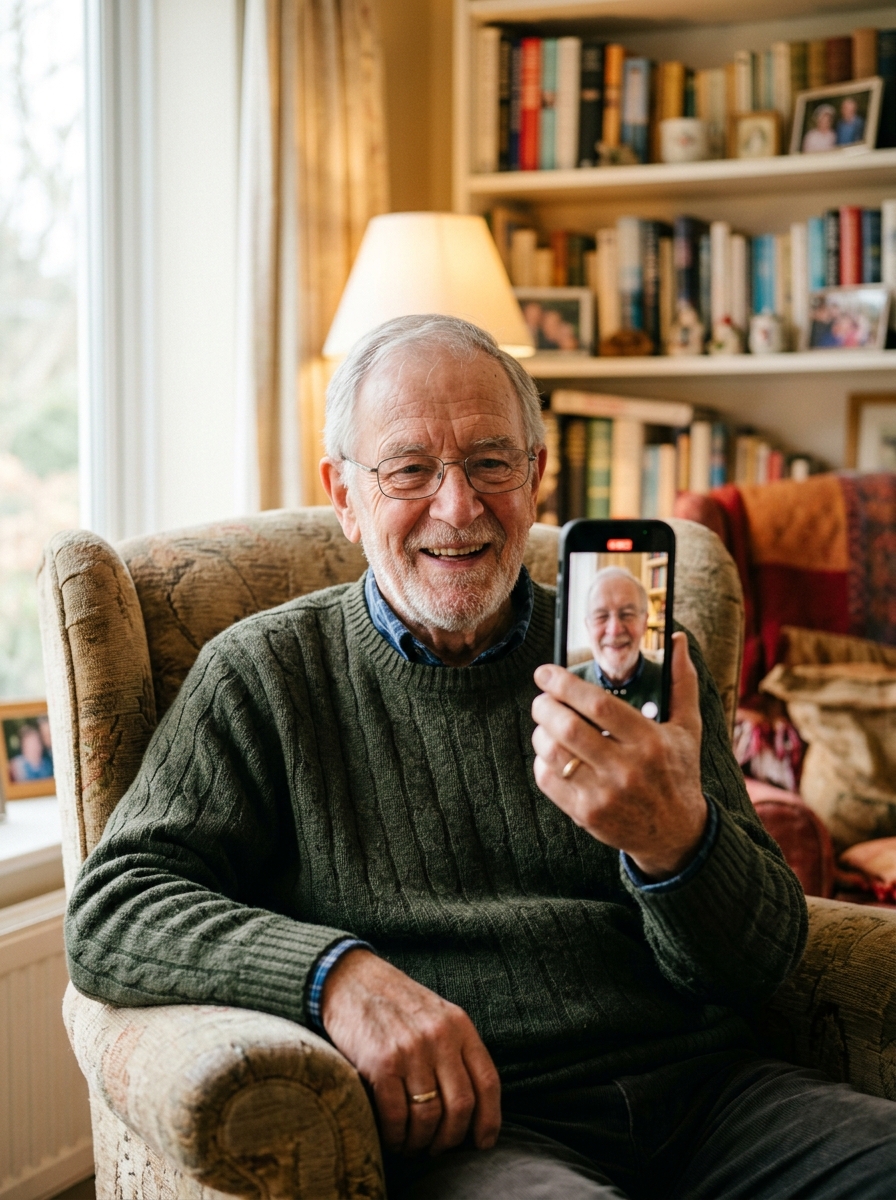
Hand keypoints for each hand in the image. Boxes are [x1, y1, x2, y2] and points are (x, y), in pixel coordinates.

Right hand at [320, 948, 500, 1155]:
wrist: (351, 981)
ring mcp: (411, 1050)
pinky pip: (396, 1116)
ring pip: (429, 1117)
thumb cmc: (396, 1005)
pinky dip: (396, 1137)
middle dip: (451, 1138)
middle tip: (437, 1148)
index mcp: (459, 1026)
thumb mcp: (437, 1016)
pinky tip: (392, 1138)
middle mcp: (439, 1037)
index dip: (489, 1120)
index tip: (482, 1143)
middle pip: (461, 1106)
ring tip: (412, 1146)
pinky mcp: (381, 1063)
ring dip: (421, 1143)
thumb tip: (471, 1107)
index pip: (488, 1082)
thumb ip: (455, 1050)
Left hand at [531, 631, 706, 879]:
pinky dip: (541, 760)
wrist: (676, 835)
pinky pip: (548, 780)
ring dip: (540, 731)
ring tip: (546, 723)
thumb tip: (677, 638)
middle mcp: (626, 768)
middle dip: (545, 706)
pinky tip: (551, 752)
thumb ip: (682, 683)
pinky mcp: (586, 814)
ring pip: (552, 752)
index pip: (598, 704)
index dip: (565, 684)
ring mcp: (604, 794)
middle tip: (542, 698)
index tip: (545, 672)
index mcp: (649, 741)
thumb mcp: (687, 729)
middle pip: (568, 727)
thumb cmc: (678, 773)